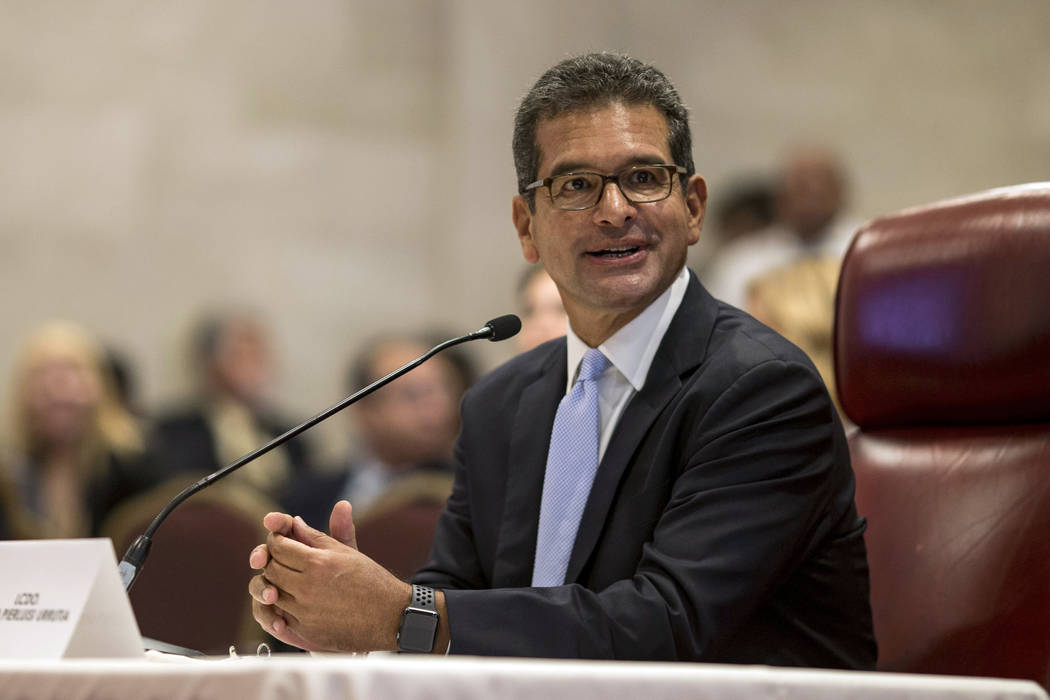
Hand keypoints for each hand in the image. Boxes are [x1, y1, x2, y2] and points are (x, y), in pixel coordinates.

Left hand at [248, 500, 411, 651]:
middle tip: (282, 560)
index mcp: (317, 563)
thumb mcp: (346, 552)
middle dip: (272, 562)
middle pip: (271, 570)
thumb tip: (295, 522)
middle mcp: (307, 587)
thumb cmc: (371, 580)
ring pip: (271, 594)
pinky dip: (282, 606)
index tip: (280, 541)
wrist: (390, 617)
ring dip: (275, 585)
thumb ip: (316, 537)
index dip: (276, 541)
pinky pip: (279, 616)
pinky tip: (294, 600)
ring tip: (289, 580)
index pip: (278, 547)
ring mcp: (305, 612)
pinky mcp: (305, 631)